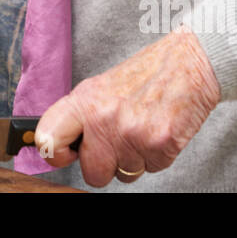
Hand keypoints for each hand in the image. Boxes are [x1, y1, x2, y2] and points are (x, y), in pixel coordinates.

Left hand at [33, 28, 221, 186]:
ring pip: (125, 174)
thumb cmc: (146, 74)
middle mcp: (104, 119)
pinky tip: (159, 129)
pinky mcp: (160, 145)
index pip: (48, 139)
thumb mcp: (101, 86)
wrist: (188, 63)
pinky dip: (156, 156)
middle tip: (118, 142)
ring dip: (134, 159)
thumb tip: (62, 144)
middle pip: (92, 173)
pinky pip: (151, 169)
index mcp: (84, 102)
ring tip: (143, 127)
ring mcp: (132, 135)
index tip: (66, 153)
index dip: (55, 153)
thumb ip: (82, 116)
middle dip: (106, 165)